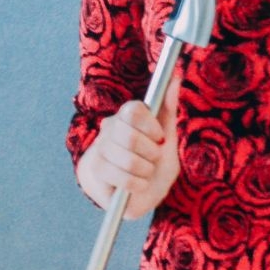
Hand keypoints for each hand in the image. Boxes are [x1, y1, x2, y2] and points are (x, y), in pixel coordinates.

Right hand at [75, 77, 180, 219]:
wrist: (141, 194)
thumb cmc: (155, 161)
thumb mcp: (167, 135)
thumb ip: (168, 108)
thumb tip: (176, 75)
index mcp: (126, 115)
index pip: (132, 110)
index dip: (151, 126)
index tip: (160, 138)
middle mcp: (109, 128)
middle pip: (129, 136)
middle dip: (151, 152)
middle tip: (154, 157)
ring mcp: (99, 149)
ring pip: (127, 159)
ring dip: (146, 170)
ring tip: (146, 172)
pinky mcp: (93, 172)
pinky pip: (120, 177)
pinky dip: (137, 184)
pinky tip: (137, 184)